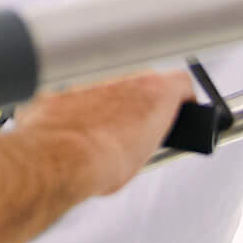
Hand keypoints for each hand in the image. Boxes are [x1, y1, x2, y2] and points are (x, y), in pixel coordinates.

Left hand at [11, 69, 192, 198]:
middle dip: (142, 106)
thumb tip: (139, 144)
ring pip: (106, 94)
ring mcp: (91, 84)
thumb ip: (148, 140)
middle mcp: (124, 80)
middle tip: (141, 131)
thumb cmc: (104, 161)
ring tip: (104, 140)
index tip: (181, 110)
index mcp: (154, 93)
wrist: (60, 159)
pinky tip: (76, 138)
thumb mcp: (144, 158)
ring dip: (109, 110)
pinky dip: (78, 116)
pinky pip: (75, 102)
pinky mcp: (62, 93)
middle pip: (141, 87)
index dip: (182, 98)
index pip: (181, 83)